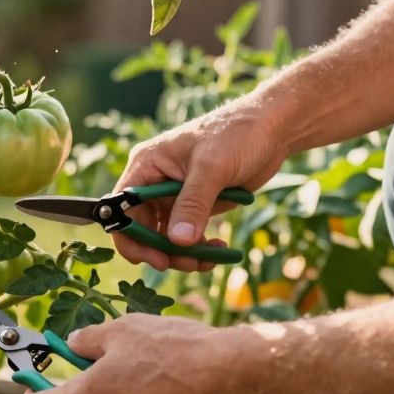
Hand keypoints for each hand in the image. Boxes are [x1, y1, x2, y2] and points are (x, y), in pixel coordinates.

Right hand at [114, 105, 288, 271]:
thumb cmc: (236, 134)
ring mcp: (173, 195)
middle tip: (190, 264)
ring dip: (183, 254)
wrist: (271, 128)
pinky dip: (198, 247)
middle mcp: (153, 182)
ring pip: (164, 236)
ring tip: (207, 260)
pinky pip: (186, 234)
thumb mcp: (212, 168)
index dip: (132, 237)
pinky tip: (217, 249)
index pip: (122, 209)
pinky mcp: (194, 204)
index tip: (158, 259)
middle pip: (142, 228)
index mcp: (146, 166)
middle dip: (163, 250)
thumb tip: (178, 241)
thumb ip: (193, 204)